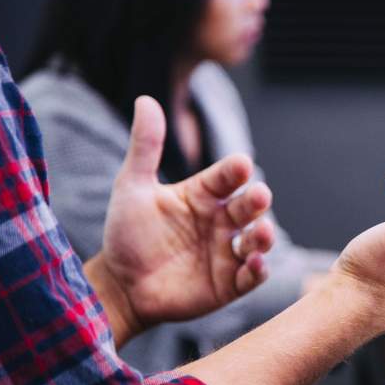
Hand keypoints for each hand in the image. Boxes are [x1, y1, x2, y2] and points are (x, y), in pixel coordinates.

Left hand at [87, 96, 274, 345]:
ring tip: (261, 232)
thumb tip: (145, 99)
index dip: (234, 171)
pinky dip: (257, 270)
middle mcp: (220, 221)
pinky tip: (254, 264)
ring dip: (263, 236)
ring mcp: (227, 252)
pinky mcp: (229, 283)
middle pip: (247, 206)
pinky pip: (251, 276)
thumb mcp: (132, 188)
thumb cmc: (127, 234)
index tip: (241, 165)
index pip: (226, 177)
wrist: (120, 285)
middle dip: (256, 201)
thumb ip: (145, 147)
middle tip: (258, 196)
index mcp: (203, 195)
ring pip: (256, 240)